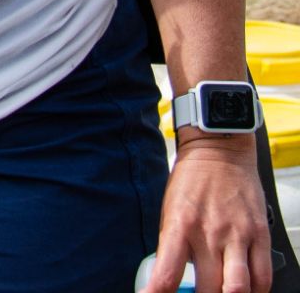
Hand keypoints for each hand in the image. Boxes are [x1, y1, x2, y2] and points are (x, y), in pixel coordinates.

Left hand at [150, 136, 273, 292]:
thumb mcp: (169, 212)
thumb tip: (170, 277)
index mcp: (178, 227)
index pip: (167, 273)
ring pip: (239, 288)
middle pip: (209, 289)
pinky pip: (263, 275)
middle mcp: (209, 234)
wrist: (220, 151)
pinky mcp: (260, 234)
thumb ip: (172, 245)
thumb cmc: (191, 181)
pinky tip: (246, 292)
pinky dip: (256, 291)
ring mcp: (237, 236)